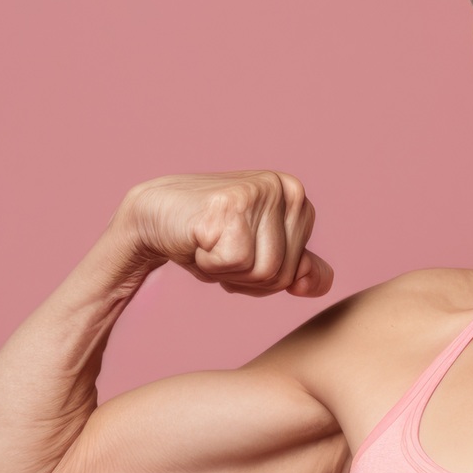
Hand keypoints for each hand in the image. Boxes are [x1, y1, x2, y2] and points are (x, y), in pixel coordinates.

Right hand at [115, 171, 332, 296]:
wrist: (153, 216)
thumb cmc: (208, 237)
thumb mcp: (258, 255)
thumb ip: (295, 268)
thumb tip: (319, 285)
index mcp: (297, 196)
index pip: (297, 270)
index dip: (260, 276)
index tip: (236, 249)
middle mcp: (286, 187)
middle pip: (281, 274)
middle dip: (244, 277)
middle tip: (218, 247)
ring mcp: (260, 193)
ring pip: (263, 272)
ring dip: (226, 272)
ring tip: (209, 244)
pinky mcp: (231, 205)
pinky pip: (234, 263)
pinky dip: (210, 264)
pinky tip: (197, 240)